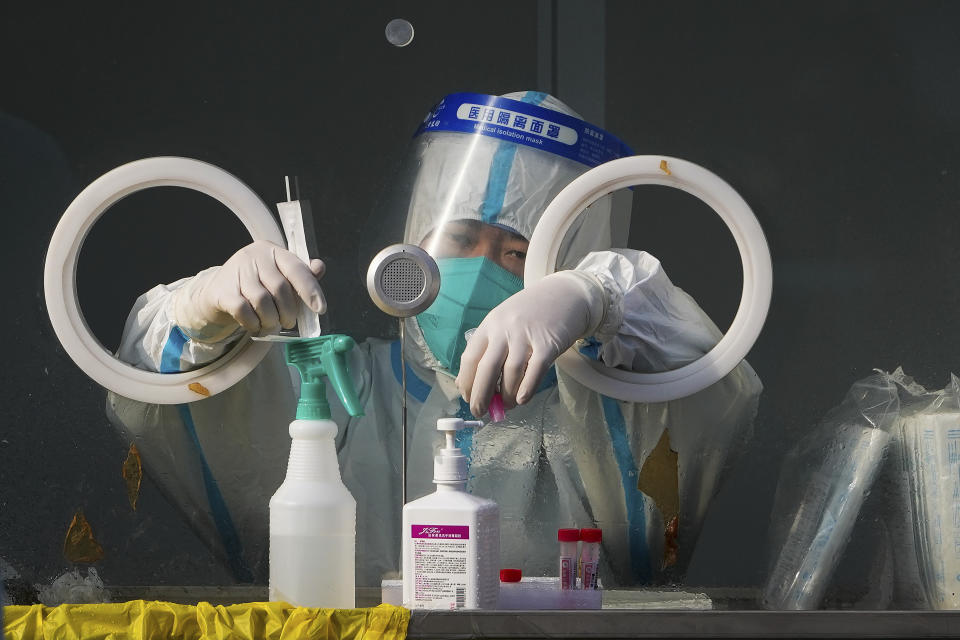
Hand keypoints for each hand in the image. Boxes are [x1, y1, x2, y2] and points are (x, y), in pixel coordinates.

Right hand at [173, 240, 325, 341]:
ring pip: (262, 301)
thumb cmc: (257, 284)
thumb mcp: (280, 276)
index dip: (310, 289)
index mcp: (273, 251)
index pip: (296, 268)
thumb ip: (301, 275)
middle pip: (280, 288)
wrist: (218, 291)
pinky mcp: (222, 291)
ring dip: (271, 320)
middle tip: (288, 322)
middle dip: (289, 311)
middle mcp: (254, 256)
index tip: (320, 309)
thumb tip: (319, 268)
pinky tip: (255, 325)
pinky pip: (243, 311)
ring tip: (271, 325)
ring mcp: (236, 272)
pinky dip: (253, 323)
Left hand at [456, 271, 604, 416]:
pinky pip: (535, 372)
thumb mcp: (504, 324)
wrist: (566, 294)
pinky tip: (522, 399)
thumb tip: (474, 384)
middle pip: (486, 369)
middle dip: (480, 396)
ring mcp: (527, 336)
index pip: (470, 358)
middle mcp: (505, 329)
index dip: (466, 383)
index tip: (468, 398)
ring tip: (507, 405)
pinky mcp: (548, 344)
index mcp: (490, 325)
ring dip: (506, 396)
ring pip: (511, 374)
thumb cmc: (531, 314)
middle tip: (480, 411)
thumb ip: (490, 349)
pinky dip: (526, 389)